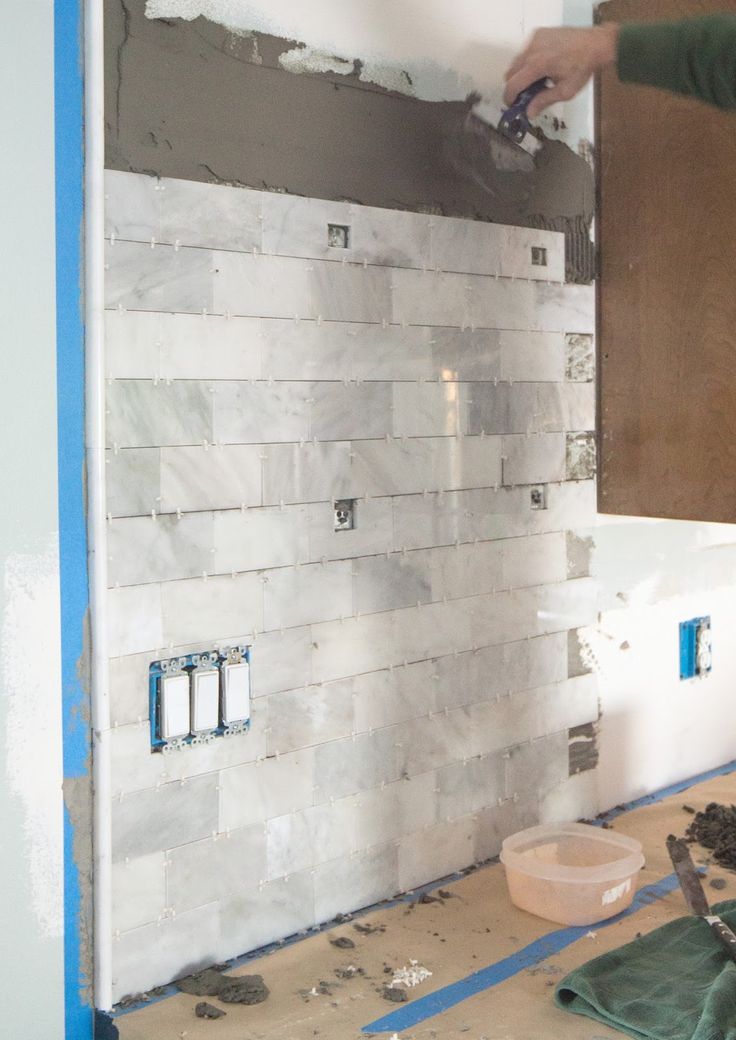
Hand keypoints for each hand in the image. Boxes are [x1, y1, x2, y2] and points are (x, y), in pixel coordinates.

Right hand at [504, 25, 619, 117]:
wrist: (596, 44)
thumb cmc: (582, 69)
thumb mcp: (565, 91)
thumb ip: (544, 101)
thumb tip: (528, 113)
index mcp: (537, 65)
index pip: (513, 85)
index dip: (509, 98)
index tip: (512, 106)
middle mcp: (531, 50)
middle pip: (511, 73)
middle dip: (515, 86)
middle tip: (526, 95)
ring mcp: (534, 39)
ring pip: (517, 61)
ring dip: (521, 73)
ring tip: (537, 80)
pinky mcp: (538, 33)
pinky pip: (525, 50)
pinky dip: (528, 60)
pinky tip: (542, 66)